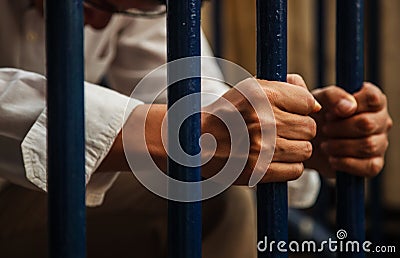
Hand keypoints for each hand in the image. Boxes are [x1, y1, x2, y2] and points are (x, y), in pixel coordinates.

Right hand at [202, 75, 319, 183]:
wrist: (196, 141)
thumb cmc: (227, 113)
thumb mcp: (249, 90)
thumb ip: (285, 88)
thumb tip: (316, 104)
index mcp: (263, 96)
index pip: (307, 102)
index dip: (301, 109)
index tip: (289, 112)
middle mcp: (264, 120)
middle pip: (310, 128)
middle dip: (299, 130)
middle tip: (282, 131)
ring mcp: (262, 148)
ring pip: (305, 150)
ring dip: (295, 150)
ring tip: (277, 146)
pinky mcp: (259, 171)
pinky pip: (296, 170)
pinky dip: (289, 167)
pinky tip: (274, 160)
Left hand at [306, 82, 392, 176]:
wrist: (305, 142)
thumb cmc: (316, 115)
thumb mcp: (318, 99)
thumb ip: (332, 96)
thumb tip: (349, 107)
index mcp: (371, 99)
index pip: (372, 98)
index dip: (349, 106)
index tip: (330, 113)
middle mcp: (380, 120)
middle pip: (368, 124)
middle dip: (340, 128)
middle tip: (324, 129)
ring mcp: (380, 142)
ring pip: (368, 145)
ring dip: (340, 146)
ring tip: (325, 145)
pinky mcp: (374, 163)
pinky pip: (369, 166)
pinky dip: (346, 163)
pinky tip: (332, 158)